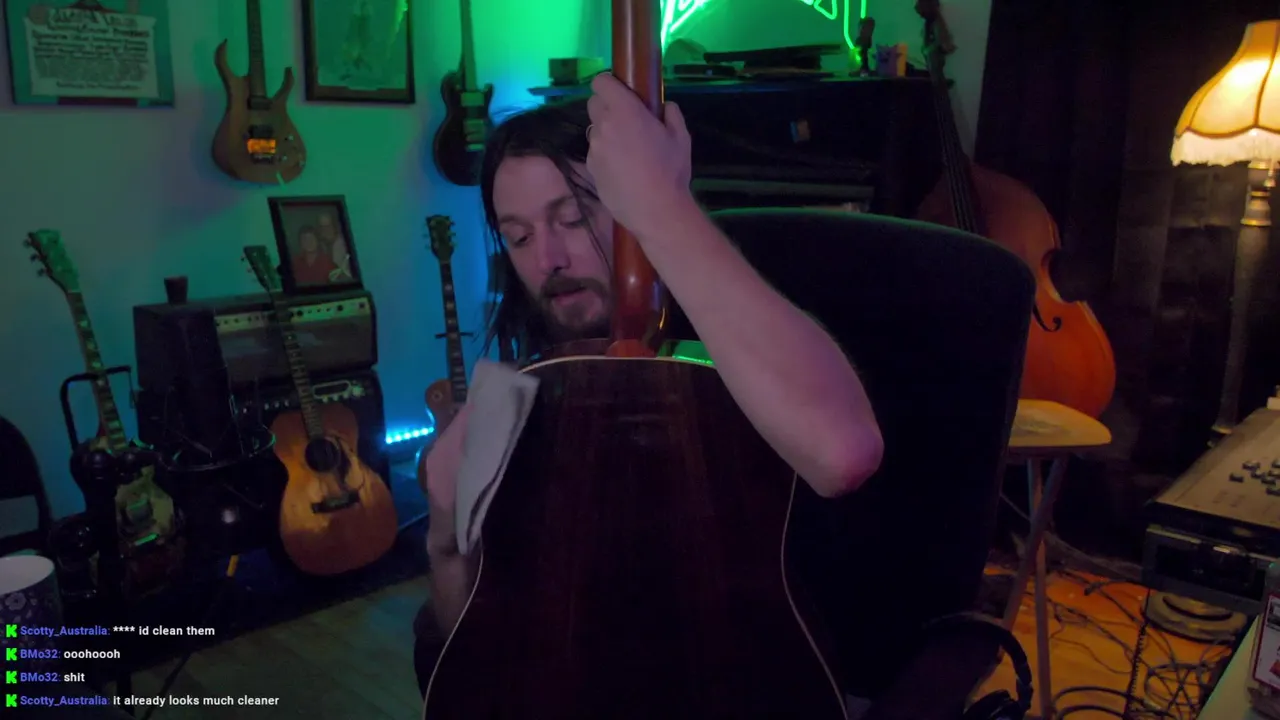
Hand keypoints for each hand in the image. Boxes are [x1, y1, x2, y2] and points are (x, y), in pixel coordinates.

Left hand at [585, 73, 692, 235]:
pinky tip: (622, 170)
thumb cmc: (671, 170)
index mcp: (624, 110)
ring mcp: (594, 148)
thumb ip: (671, 114)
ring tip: (627, 150)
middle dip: (607, 106)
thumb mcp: (681, 137)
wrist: (656, 211)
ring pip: (594, 130)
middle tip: (627, 120)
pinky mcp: (591, 169)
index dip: (609, 84)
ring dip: (606, 132)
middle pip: (593, 103)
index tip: (622, 92)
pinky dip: (605, 155)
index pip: (600, 82)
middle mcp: (603, 126)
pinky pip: (595, 153)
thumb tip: (665, 106)